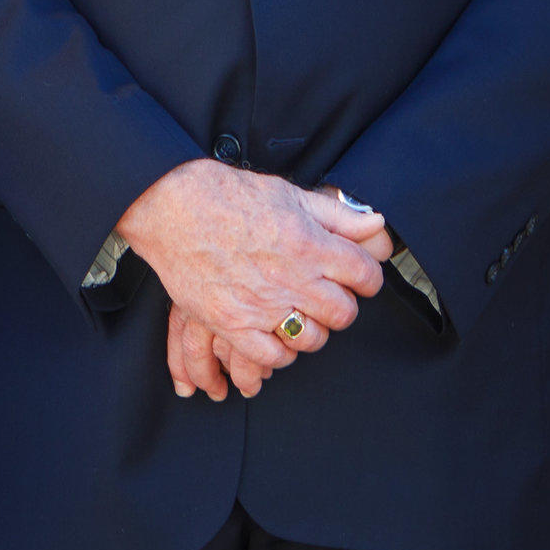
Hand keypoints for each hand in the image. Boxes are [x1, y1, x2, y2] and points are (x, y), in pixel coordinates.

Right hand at [116, 161, 383, 396]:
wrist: (172, 205)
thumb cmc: (229, 195)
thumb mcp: (289, 194)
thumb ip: (336, 215)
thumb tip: (377, 225)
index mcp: (309, 243)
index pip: (364, 275)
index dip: (368, 279)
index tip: (359, 279)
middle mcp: (290, 277)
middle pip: (343, 313)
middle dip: (342, 307)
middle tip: (329, 299)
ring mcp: (260, 304)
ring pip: (311, 339)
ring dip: (312, 331)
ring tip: (302, 317)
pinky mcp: (230, 322)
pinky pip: (270, 356)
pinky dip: (278, 353)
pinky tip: (275, 337)